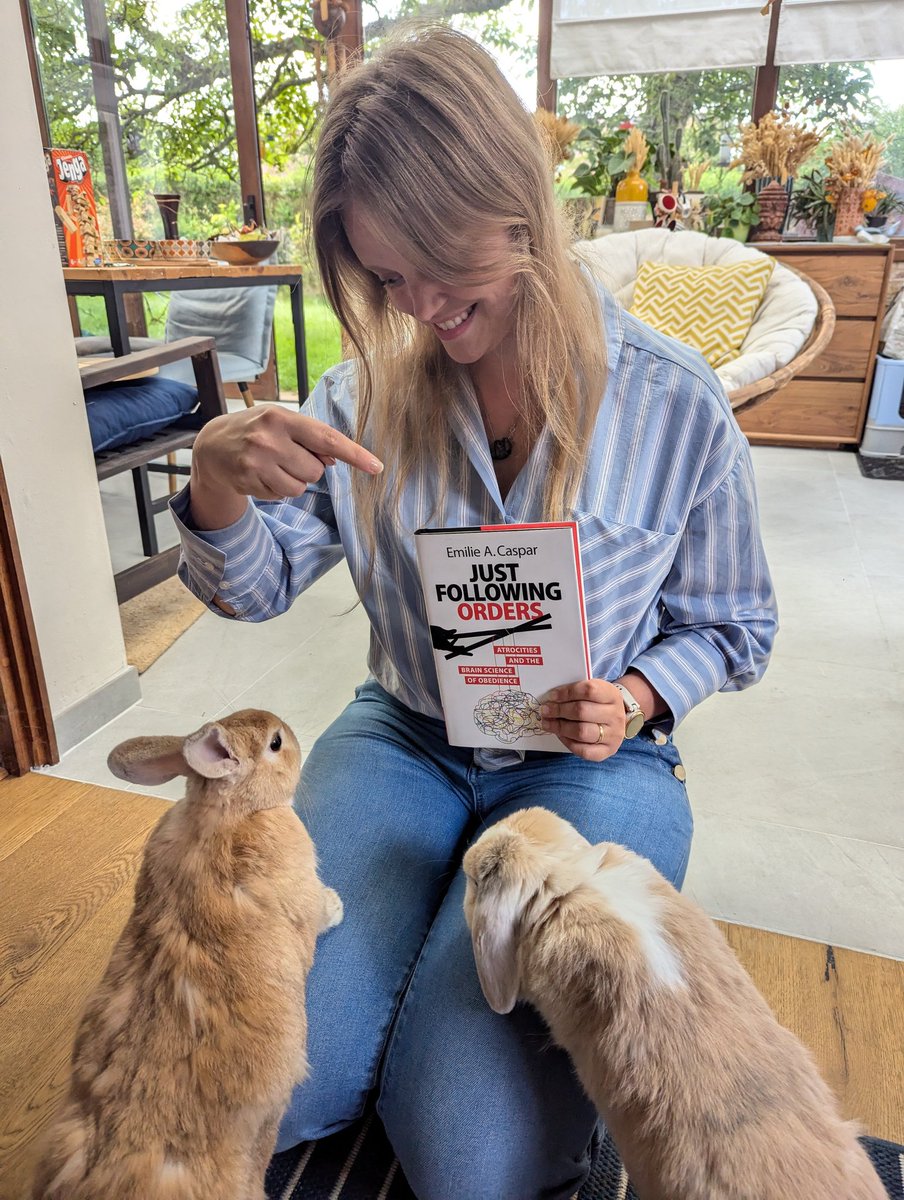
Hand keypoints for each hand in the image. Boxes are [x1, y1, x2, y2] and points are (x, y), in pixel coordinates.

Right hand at [190, 406, 382, 529]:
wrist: (212, 446)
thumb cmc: (256, 431)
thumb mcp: (280, 423)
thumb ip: (309, 438)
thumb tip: (335, 459)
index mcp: (282, 418)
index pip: (326, 438)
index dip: (354, 454)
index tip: (376, 466)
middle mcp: (269, 438)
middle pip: (315, 471)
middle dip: (308, 469)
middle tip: (288, 457)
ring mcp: (256, 462)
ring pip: (300, 487)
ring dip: (294, 481)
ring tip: (274, 467)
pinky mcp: (248, 481)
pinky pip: (281, 496)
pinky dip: (277, 489)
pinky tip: (262, 476)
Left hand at [540, 679, 626, 760]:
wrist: (617, 721)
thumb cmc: (599, 704)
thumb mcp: (595, 692)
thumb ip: (576, 692)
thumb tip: (551, 698)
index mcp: (612, 695)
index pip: (589, 690)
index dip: (567, 692)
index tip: (551, 696)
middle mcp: (615, 715)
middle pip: (582, 711)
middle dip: (559, 710)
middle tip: (545, 710)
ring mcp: (613, 735)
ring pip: (581, 732)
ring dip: (559, 727)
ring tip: (547, 723)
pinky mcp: (607, 751)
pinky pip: (583, 750)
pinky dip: (567, 742)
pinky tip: (559, 734)